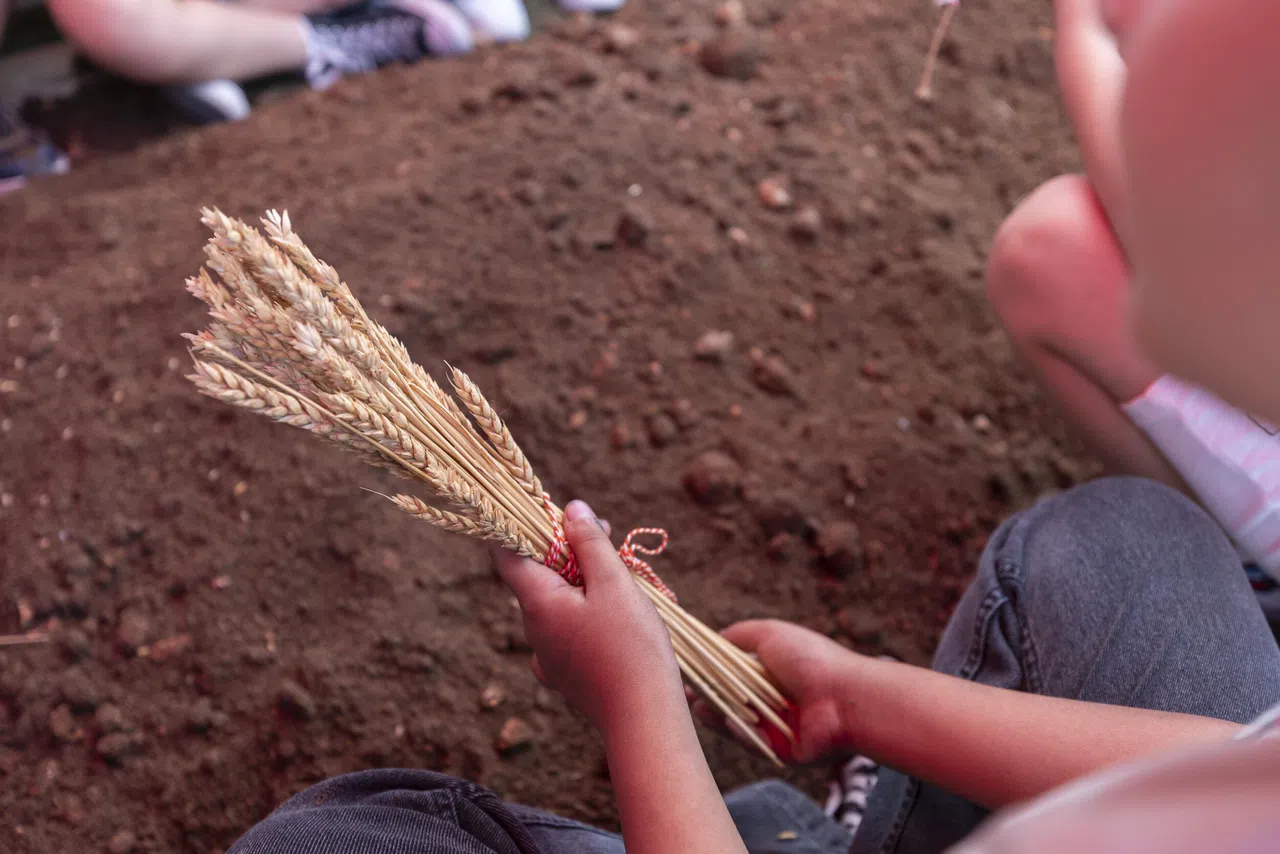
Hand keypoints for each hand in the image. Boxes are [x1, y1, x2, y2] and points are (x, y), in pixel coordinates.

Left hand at [491, 500, 683, 735]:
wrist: (644, 719)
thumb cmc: (631, 647)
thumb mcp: (614, 584)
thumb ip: (590, 543)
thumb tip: (571, 509)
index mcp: (537, 604)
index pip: (506, 556)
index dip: (520, 527)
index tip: (545, 511)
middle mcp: (534, 631)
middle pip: (537, 576)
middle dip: (567, 550)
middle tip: (606, 535)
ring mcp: (549, 657)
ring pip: (556, 603)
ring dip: (581, 581)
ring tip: (621, 574)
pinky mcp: (567, 675)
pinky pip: (568, 631)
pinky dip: (586, 612)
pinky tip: (617, 615)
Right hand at [692, 619, 865, 763]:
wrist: (847, 697)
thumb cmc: (811, 659)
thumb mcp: (770, 634)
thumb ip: (740, 635)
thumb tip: (713, 639)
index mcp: (774, 674)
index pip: (733, 676)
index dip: (710, 674)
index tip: (686, 671)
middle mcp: (775, 700)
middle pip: (732, 701)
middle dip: (707, 697)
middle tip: (684, 694)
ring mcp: (779, 728)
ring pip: (739, 725)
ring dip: (716, 716)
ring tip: (696, 707)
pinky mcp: (784, 752)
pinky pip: (755, 744)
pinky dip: (741, 733)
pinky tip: (730, 722)